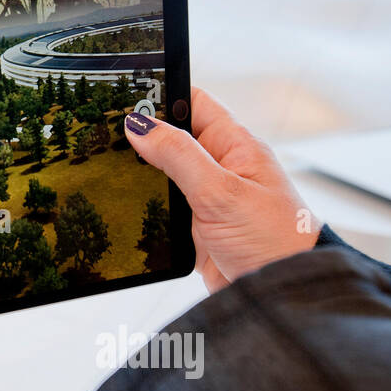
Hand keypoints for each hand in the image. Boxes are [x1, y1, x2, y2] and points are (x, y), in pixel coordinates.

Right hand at [123, 89, 318, 293]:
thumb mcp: (221, 192)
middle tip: (107, 133)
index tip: (127, 93)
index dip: (162, 94)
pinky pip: (163, 206)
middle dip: (142, 136)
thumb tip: (139, 125)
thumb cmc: (275, 242)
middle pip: (172, 137)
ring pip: (162, 174)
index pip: (194, 102)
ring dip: (142, 174)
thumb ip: (179, 155)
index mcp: (236, 146)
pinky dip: (145, 205)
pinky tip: (127, 204)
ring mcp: (208, 197)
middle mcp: (221, 167)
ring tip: (112, 168)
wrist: (283, 297)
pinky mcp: (196, 227)